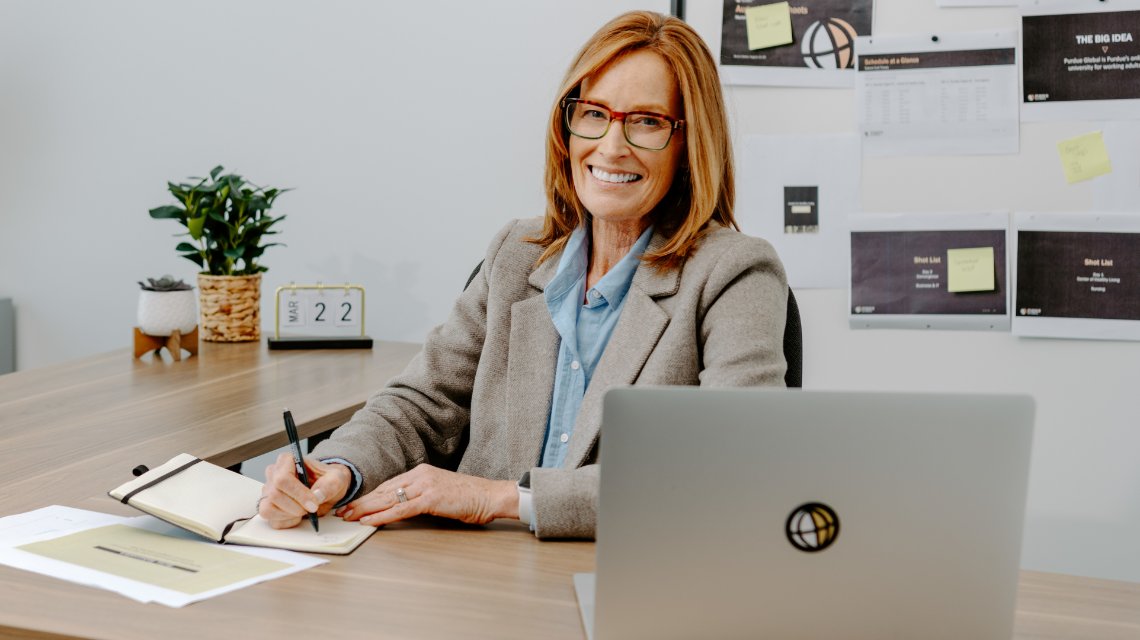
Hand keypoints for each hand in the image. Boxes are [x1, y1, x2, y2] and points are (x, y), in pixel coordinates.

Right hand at [259, 452, 351, 528]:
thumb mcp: (337, 478)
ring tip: (304, 510)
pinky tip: (298, 516)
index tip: (313, 504)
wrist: (326, 489)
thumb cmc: (327, 480)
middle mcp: (273, 474)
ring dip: (289, 515)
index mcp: (286, 461)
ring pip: (268, 509)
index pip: (283, 478)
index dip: (298, 494)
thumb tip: (318, 495)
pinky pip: (271, 520)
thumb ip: (330, 484)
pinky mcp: (268, 507)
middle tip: (312, 509)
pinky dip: (287, 522)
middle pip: (275, 495)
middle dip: (296, 507)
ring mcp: (268, 491)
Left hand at [336, 464, 518, 527]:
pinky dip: (383, 516)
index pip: (389, 485)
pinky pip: (401, 510)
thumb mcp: (440, 492)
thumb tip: (403, 507)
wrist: (490, 496)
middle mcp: (420, 476)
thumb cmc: (470, 497)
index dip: (369, 495)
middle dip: (361, 502)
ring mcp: (425, 486)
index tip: (354, 503)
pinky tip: (369, 521)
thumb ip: (422, 496)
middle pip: (384, 491)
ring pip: (388, 499)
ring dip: (366, 509)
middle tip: (342, 511)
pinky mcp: (431, 499)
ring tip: (349, 516)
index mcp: (421, 472)